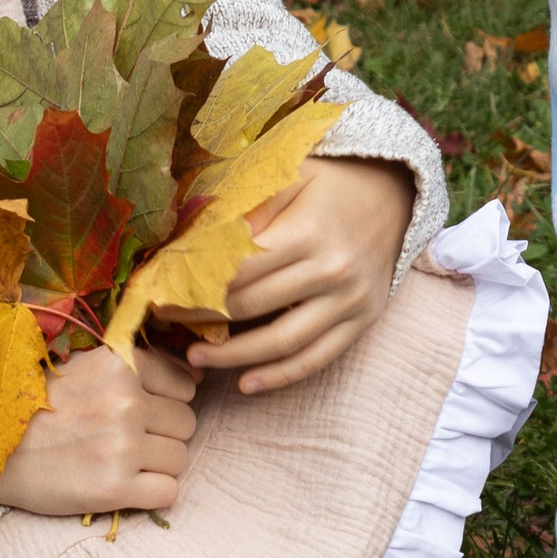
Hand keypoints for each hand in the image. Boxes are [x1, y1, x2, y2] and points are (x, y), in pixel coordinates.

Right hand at [0, 337, 196, 514]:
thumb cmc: (41, 406)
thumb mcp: (87, 366)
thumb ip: (138, 366)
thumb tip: (198, 377)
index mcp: (121, 364)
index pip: (184, 386)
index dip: (165, 403)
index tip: (136, 413)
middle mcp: (126, 401)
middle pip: (186, 424)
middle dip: (163, 434)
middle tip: (124, 440)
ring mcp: (122, 445)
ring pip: (181, 458)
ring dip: (157, 465)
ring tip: (119, 462)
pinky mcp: (113, 488)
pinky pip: (169, 492)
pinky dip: (152, 494)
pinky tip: (124, 486)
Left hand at [187, 154, 413, 395]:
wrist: (396, 195)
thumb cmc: (331, 182)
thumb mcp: (291, 173)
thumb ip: (247, 203)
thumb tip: (192, 235)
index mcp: (308, 231)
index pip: (237, 271)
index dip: (193, 286)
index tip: (160, 294)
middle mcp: (332, 270)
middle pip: (253, 306)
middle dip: (202, 319)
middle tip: (166, 324)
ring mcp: (349, 300)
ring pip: (282, 342)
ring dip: (234, 357)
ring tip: (195, 359)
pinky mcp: (361, 321)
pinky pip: (317, 357)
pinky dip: (281, 375)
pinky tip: (247, 384)